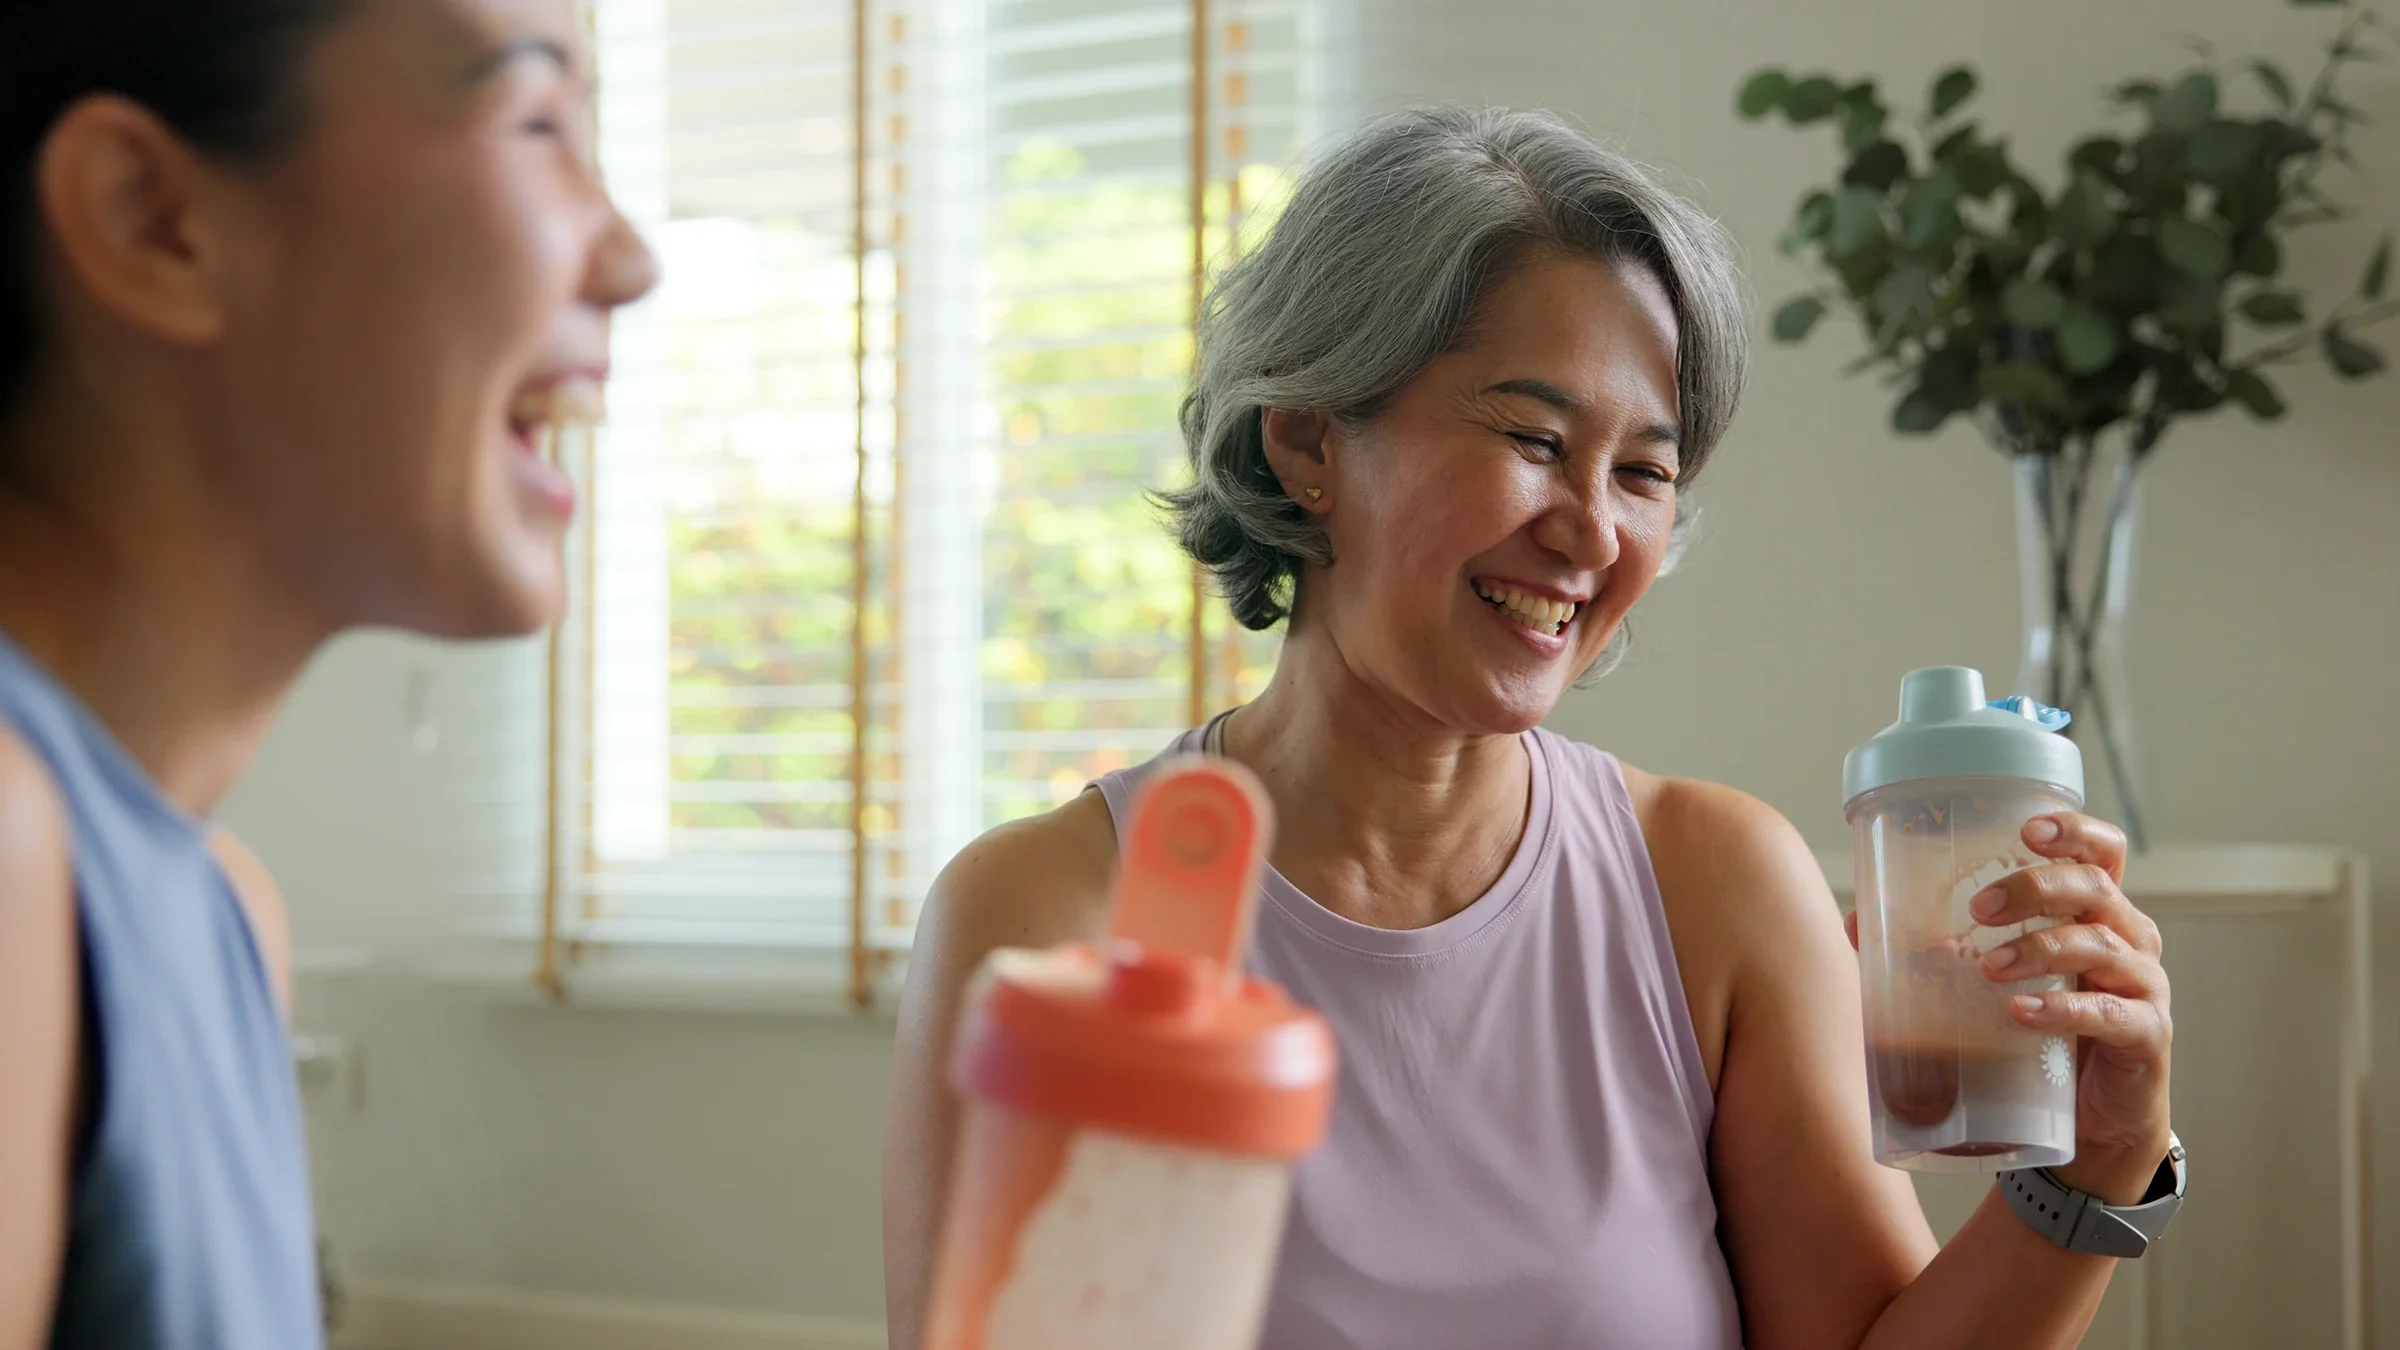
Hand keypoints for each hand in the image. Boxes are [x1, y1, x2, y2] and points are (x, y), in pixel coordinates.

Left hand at [1843, 813, 2172, 1203]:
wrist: (2089, 1126)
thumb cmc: (2041, 1036)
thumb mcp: (1994, 983)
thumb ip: (1933, 950)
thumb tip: (1856, 923)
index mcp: (2095, 914)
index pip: (2102, 852)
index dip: (2074, 831)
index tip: (2026, 829)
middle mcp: (2128, 939)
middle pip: (2095, 887)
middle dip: (2035, 887)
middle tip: (1979, 907)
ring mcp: (2142, 987)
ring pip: (2101, 944)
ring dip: (2039, 947)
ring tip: (1988, 967)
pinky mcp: (2146, 1037)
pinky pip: (2111, 1014)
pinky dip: (2063, 1010)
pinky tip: (2022, 1012)